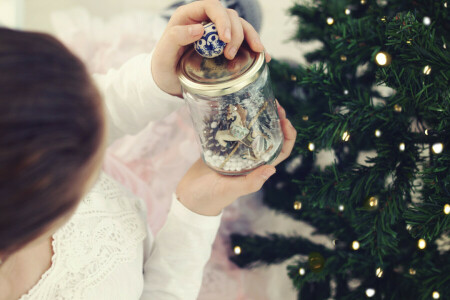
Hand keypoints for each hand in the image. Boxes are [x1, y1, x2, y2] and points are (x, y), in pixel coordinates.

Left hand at [151, 0, 270, 96]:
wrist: (167, 81)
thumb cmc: (163, 66)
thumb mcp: (163, 53)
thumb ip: (176, 37)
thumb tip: (199, 29)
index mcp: (189, 15)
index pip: (211, 5)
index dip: (222, 19)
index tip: (225, 39)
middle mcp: (206, 21)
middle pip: (230, 16)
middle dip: (237, 33)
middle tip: (231, 55)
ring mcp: (217, 33)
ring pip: (241, 26)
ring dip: (251, 38)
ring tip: (258, 53)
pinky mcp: (226, 46)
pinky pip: (245, 42)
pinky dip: (255, 48)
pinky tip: (264, 58)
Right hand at [176, 100, 296, 215]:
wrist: (189, 197)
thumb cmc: (211, 197)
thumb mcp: (230, 189)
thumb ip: (249, 182)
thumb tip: (272, 170)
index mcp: (257, 169)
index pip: (281, 152)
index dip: (288, 136)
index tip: (285, 120)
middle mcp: (251, 159)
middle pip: (270, 137)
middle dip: (276, 120)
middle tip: (274, 103)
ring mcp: (237, 152)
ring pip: (253, 131)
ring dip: (258, 117)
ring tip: (258, 101)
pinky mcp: (223, 146)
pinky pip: (234, 130)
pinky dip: (237, 119)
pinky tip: (235, 107)